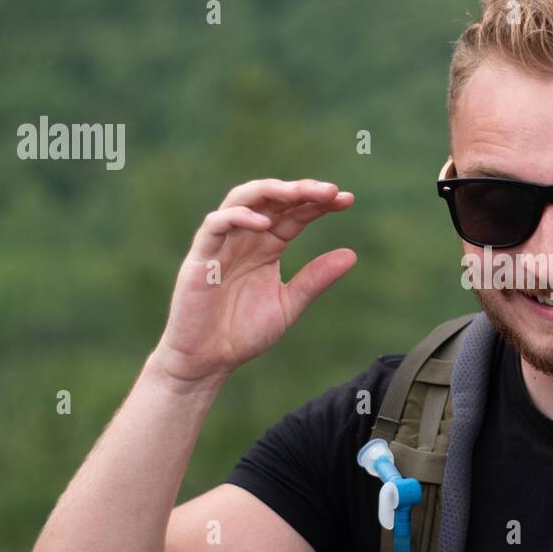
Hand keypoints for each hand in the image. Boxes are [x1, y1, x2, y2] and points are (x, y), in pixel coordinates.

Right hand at [150, 178, 356, 386]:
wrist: (208, 361)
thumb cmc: (243, 332)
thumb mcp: (288, 304)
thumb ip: (315, 279)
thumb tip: (352, 254)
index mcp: (267, 246)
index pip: (294, 214)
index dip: (318, 204)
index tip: (347, 199)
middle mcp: (245, 238)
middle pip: (272, 199)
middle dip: (301, 190)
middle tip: (330, 190)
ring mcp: (222, 244)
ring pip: (241, 200)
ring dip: (270, 191)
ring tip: (299, 193)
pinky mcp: (200, 258)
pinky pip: (214, 226)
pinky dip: (237, 218)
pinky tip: (263, 223)